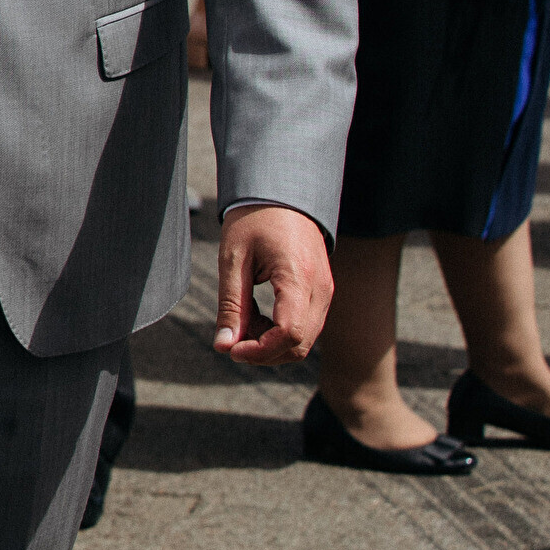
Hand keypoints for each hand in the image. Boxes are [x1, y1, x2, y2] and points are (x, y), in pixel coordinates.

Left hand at [211, 204, 329, 364]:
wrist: (283, 195)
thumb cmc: (254, 221)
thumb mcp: (232, 259)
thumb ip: (231, 305)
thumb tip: (223, 346)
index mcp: (298, 277)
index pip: (289, 334)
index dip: (259, 350)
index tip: (230, 348)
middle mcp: (321, 290)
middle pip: (300, 345)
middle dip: (263, 353)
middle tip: (230, 340)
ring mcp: (325, 293)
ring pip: (305, 341)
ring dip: (271, 345)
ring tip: (242, 323)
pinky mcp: (322, 294)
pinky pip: (306, 327)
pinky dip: (281, 334)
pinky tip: (256, 318)